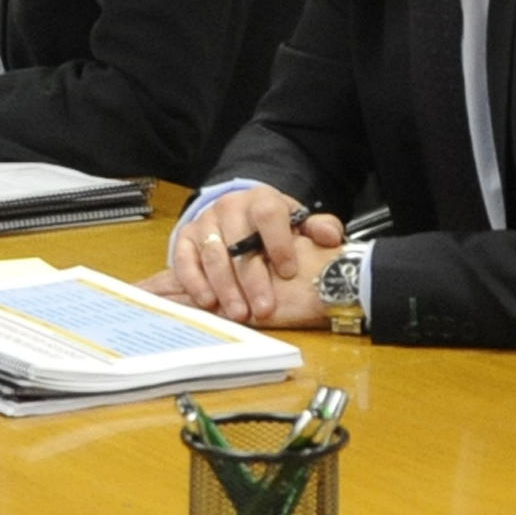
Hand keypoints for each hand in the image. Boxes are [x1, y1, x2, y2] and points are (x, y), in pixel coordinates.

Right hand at [167, 188, 347, 326]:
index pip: (269, 216)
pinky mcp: (185, 238)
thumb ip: (319, 228)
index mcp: (262, 200)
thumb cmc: (272, 225)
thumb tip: (330, 238)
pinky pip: (184, 260)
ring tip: (239, 314)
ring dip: (226, 288)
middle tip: (264, 309)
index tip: (288, 272)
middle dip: (252, 280)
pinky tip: (207, 302)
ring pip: (213, 256)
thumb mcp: (299, 221)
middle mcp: (230, 207)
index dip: (279, 244)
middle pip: (239, 244)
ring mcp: (205, 222)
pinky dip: (194, 283)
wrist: (238, 213)